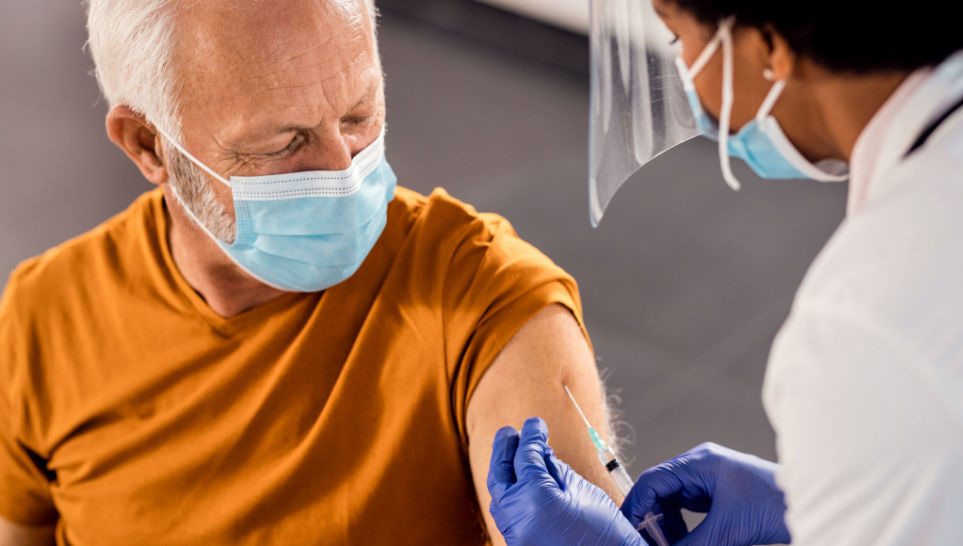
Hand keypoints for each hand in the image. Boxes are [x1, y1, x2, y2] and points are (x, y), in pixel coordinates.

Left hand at [487, 417, 644, 545]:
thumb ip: (556, 469)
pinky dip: (511, 493)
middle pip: (500, 474)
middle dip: (504, 450)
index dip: (531, 435)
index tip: (535, 423)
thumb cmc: (606, 533)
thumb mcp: (583, 491)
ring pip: (499, 495)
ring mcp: (514, 535)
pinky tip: (523, 481)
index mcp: (535, 498)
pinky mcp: (519, 545)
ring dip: (504, 471)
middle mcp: (517, 518)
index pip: (526, 456)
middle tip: (510, 432)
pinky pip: (507, 512)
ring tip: (514, 451)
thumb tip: (540, 452)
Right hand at [621, 442, 789, 545]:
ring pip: (673, 501)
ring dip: (668, 525)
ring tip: (669, 545)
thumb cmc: (774, 508)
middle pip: (661, 490)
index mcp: (700, 463)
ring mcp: (710, 478)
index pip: (654, 480)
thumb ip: (690, 544)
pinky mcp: (718, 492)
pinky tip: (685, 541)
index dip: (637, 505)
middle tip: (648, 542)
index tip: (629, 530)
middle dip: (652, 519)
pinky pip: (688, 507)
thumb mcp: (726, 532)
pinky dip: (682, 526)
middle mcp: (701, 466)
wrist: (807, 507)